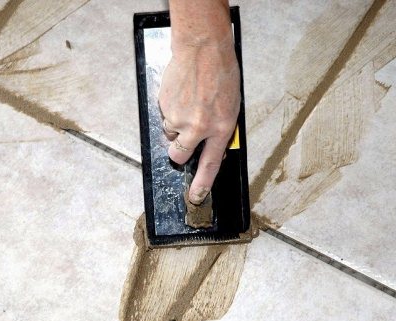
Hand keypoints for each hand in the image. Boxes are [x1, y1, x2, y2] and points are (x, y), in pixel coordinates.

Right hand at [160, 0, 239, 204]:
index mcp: (220, 128)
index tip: (196, 196)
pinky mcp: (165, 106)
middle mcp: (198, 127)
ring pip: (170, 133)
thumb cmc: (221, 73)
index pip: (210, 164)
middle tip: (182, 139)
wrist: (203, 48)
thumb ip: (219, 129)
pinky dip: (171, 108)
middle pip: (179, 155)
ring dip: (176, 124)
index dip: (202, 183)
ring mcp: (179, 117)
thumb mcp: (230, 106)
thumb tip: (208, 146)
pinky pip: (165, 115)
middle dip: (178, 152)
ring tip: (187, 103)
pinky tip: (181, 93)